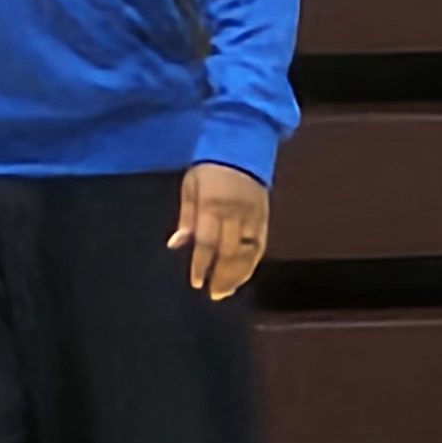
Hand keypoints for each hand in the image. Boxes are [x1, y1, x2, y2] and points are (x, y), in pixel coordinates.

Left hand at [170, 163, 271, 300]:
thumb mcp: (189, 187)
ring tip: (227, 291)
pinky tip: (244, 276)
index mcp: (213, 205)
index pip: (207, 241)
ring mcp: (254, 216)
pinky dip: (253, 263)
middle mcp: (236, 213)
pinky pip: (261, 245)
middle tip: (214, 295)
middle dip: (221, 275)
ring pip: (248, 252)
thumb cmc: (208, 169)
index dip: (202, 264)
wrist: (241, 147)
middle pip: (230, 251)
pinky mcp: (265, 217)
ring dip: (238, 274)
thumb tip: (175, 244)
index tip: (196, 282)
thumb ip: (186, 217)